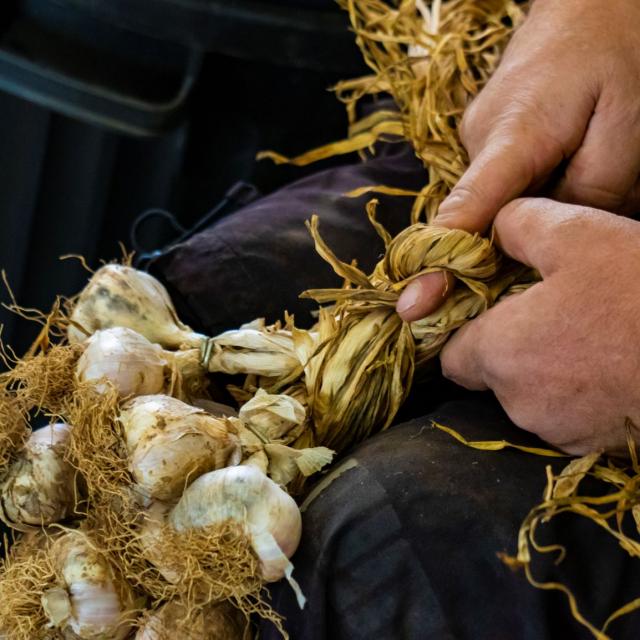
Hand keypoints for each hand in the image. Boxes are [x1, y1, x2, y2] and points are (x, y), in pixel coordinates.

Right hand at [398, 0, 639, 320]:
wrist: (593, 2)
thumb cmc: (619, 51)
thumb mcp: (627, 127)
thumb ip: (590, 193)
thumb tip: (549, 241)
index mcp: (512, 136)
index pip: (465, 209)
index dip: (439, 260)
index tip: (413, 303)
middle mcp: (478, 141)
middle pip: (473, 219)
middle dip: (496, 252)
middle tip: (530, 274)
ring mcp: (475, 140)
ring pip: (483, 205)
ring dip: (511, 224)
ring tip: (552, 207)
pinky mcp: (483, 139)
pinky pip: (489, 187)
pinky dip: (510, 204)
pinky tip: (545, 191)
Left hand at [439, 198, 639, 454]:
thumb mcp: (578, 233)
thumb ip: (518, 224)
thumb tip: (496, 227)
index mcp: (500, 354)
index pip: (451, 353)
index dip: (464, 328)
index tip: (489, 307)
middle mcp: (519, 402)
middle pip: (492, 373)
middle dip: (510, 344)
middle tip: (552, 310)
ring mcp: (560, 431)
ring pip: (531, 394)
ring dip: (548, 366)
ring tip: (592, 333)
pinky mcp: (596, 446)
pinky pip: (569, 414)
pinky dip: (580, 390)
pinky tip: (612, 361)